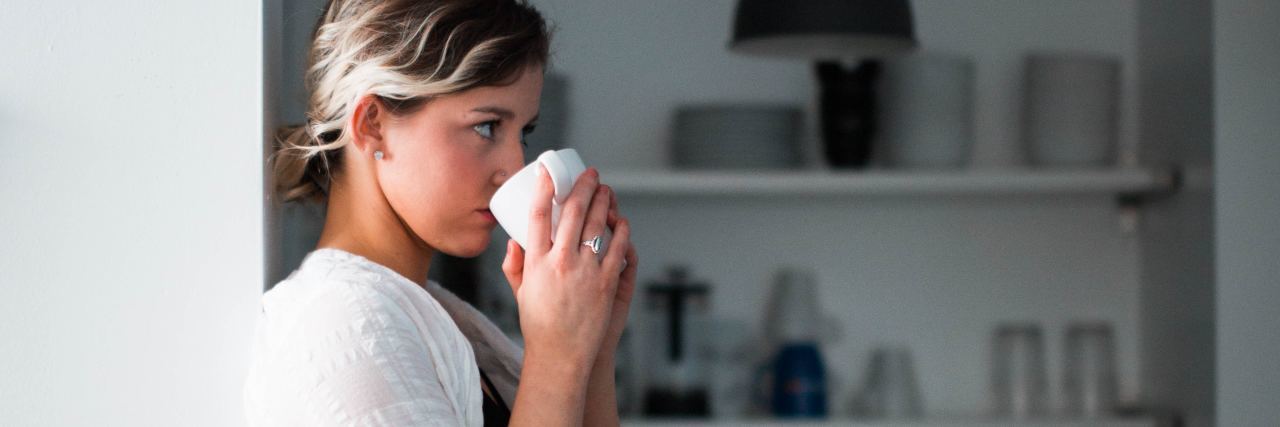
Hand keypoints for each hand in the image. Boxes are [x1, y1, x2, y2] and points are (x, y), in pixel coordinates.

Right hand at [501, 165, 632, 367]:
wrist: (562, 355)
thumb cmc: (540, 325)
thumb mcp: (520, 292)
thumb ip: (515, 265)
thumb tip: (514, 241)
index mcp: (536, 262)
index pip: (539, 215)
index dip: (545, 188)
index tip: (548, 171)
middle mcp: (561, 262)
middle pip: (573, 212)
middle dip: (583, 186)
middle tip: (589, 174)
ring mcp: (586, 272)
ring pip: (598, 225)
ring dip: (604, 201)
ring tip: (606, 189)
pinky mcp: (607, 283)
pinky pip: (618, 248)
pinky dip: (621, 230)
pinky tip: (620, 220)